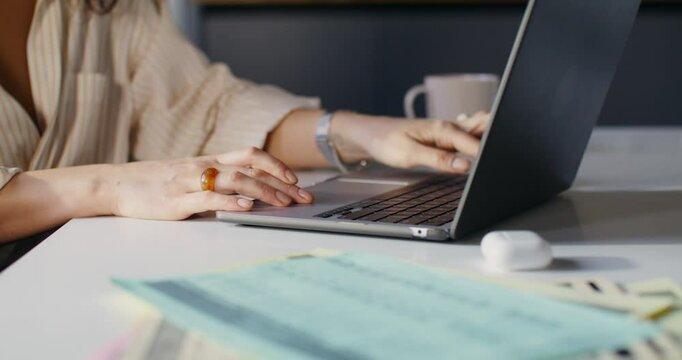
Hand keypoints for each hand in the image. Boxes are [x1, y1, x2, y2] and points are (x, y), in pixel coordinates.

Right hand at [110, 147, 312, 219]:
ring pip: (235, 180)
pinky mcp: (176, 201)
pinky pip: (208, 199)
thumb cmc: (155, 182)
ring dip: (264, 192)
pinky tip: (248, 209)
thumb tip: (247, 193)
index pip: (250, 155)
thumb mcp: (189, 175)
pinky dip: (231, 203)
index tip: (296, 181)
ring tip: (284, 204)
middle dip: (281, 183)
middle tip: (303, 198)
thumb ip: (215, 180)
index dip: (276, 165)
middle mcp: (204, 166)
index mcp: (209, 160)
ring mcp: (190, 182)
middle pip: (251, 168)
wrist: (115, 185)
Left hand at [332, 112, 489, 172]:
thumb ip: (437, 159)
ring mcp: (449, 132)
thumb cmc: (386, 141)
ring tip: (503, 151)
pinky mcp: (446, 139)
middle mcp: (449, 127)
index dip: (485, 155)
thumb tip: (464, 166)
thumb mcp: (408, 154)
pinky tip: (485, 152)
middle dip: (499, 135)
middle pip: (484, 126)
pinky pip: (470, 137)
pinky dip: (481, 142)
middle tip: (510, 151)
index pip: (473, 143)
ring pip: (479, 129)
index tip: (495, 166)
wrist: (370, 134)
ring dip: (492, 136)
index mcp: (442, 129)